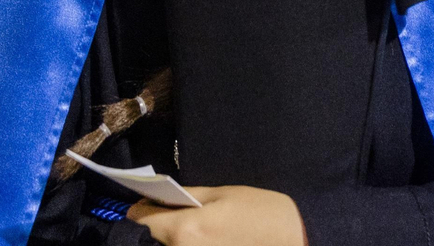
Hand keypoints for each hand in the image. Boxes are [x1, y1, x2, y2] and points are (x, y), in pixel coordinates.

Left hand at [129, 185, 304, 245]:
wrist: (292, 239)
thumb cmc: (259, 211)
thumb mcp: (222, 194)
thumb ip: (185, 196)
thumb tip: (157, 197)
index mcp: (184, 229)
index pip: (142, 220)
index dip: (141, 207)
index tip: (146, 201)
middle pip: (153, 238)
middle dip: (158, 223)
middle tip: (174, 210)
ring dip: (172, 237)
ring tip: (196, 225)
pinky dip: (188, 244)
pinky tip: (207, 237)